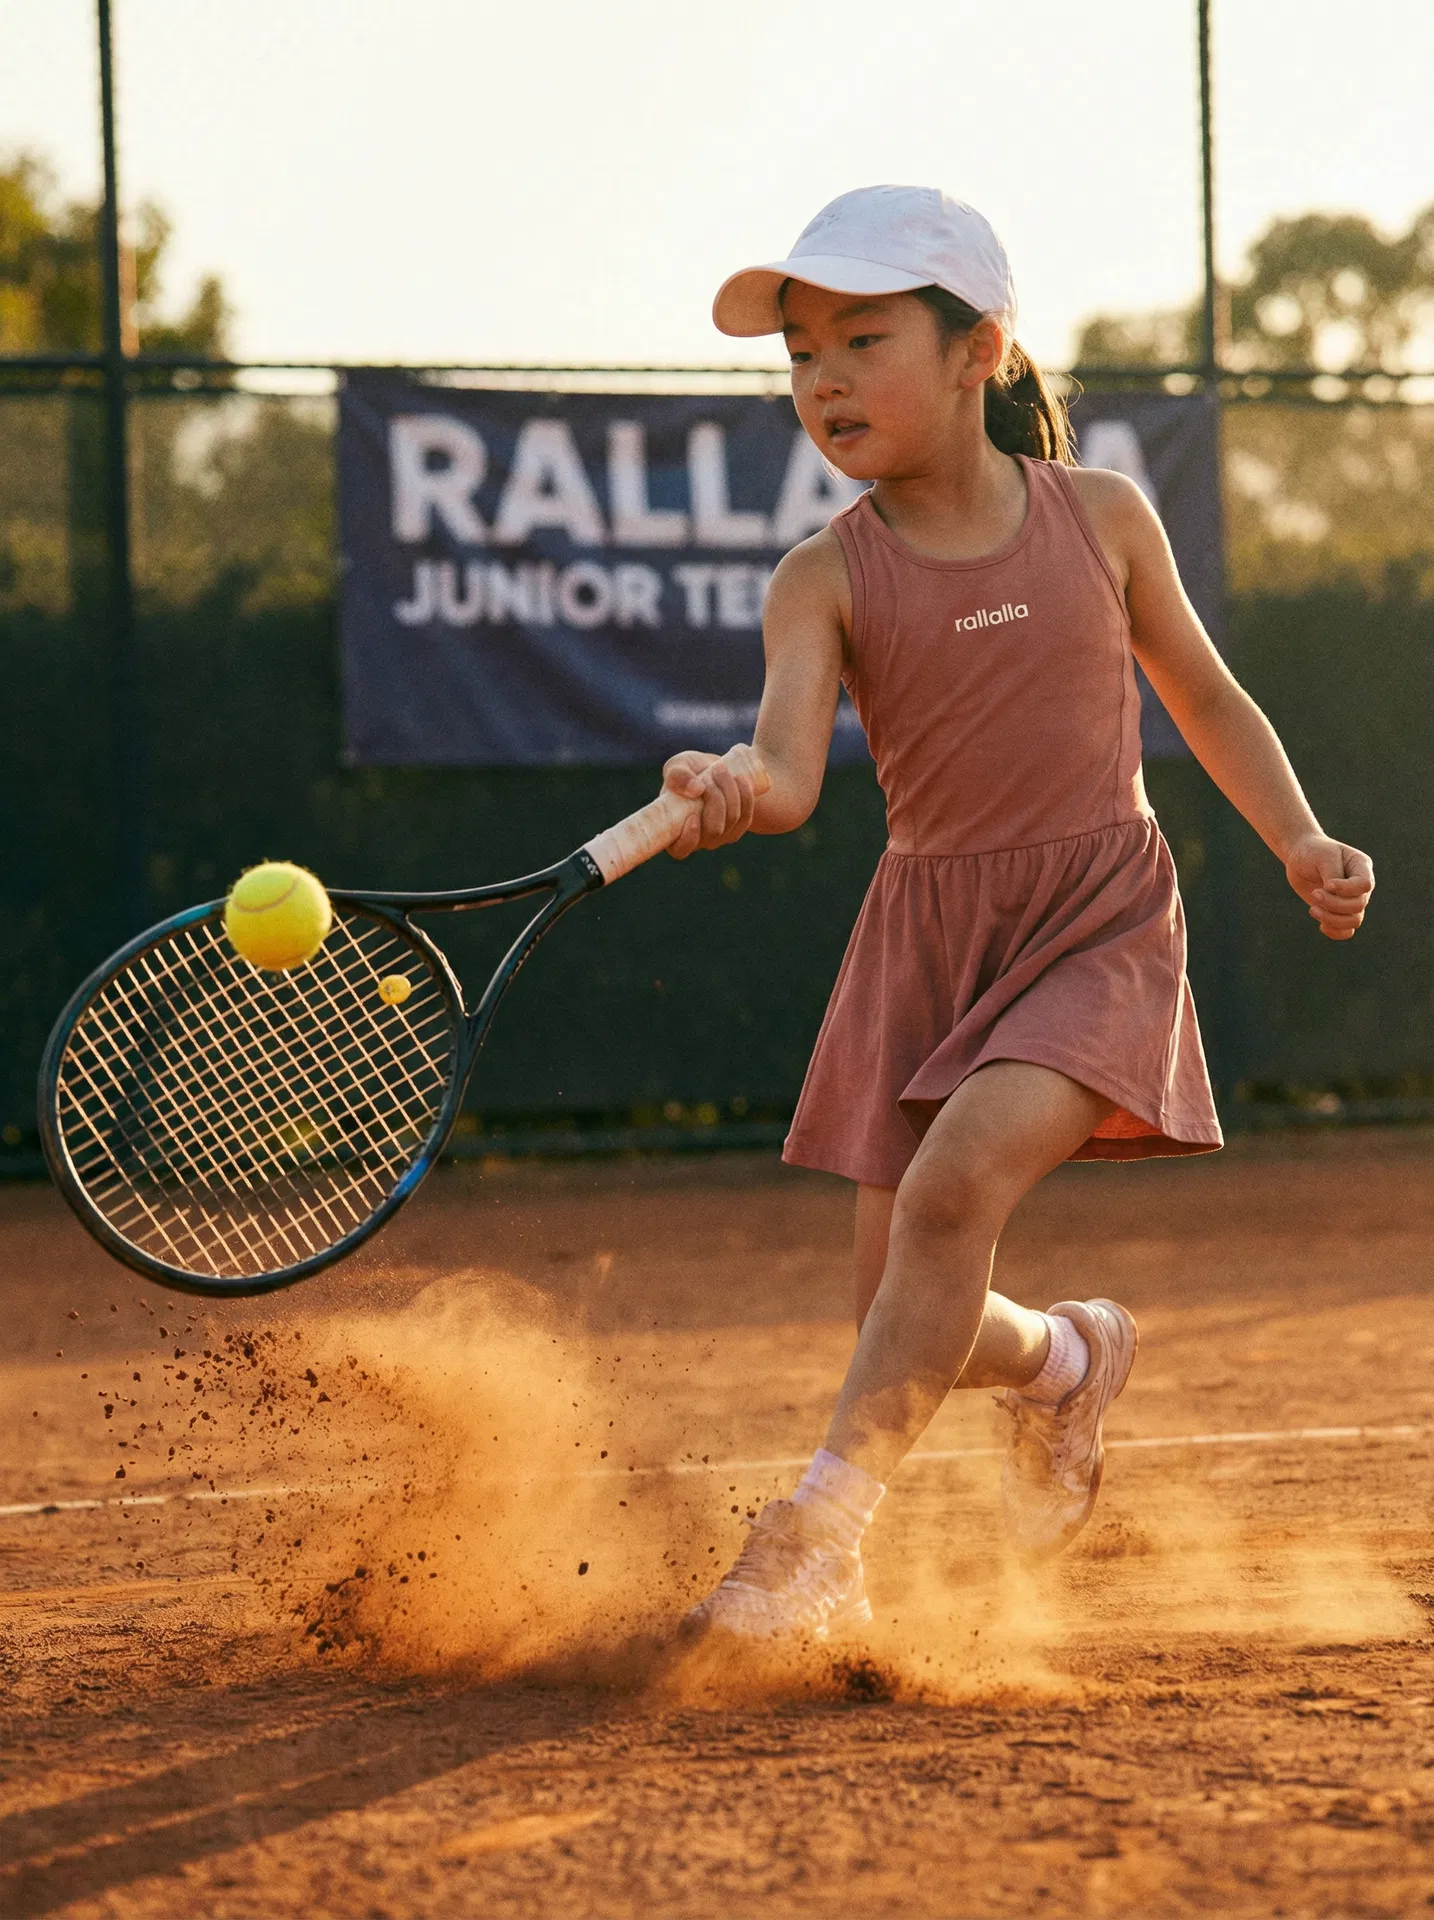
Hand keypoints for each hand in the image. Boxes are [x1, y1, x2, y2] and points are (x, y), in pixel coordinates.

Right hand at [662, 745, 764, 859]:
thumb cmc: (688, 772)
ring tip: (722, 769)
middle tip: (714, 771)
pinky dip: (745, 795)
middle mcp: (697, 841)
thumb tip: (696, 790)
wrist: (711, 772)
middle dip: (716, 798)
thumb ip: (678, 776)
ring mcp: (719, 838)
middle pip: (713, 830)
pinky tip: (740, 779)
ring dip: (730, 790)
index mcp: (674, 832)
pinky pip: (746, 816)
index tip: (692, 816)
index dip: (688, 838)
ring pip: (732, 819)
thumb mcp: (677, 767)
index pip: (680, 850)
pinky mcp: (737, 829)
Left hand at [1284, 833, 1374, 940]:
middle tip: (1314, 894)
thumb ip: (1332, 875)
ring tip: (1313, 909)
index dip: (1346, 889)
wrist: (1299, 857)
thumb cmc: (1312, 852)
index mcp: (1361, 866)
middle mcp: (1360, 886)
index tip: (1326, 884)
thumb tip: (1336, 895)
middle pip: (1358, 905)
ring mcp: (1351, 900)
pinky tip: (1320, 924)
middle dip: (1333, 904)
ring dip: (1332, 919)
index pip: (1364, 885)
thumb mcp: (1323, 857)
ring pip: (1354, 921)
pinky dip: (1334, 931)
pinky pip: (1346, 931)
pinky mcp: (1339, 911)